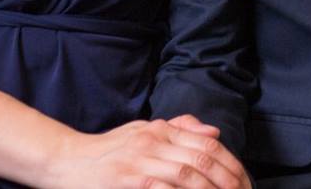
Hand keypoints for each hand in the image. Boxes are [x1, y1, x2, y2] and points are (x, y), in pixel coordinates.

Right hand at [50, 116, 249, 188]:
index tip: (244, 182)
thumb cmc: (107, 150)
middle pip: (201, 160)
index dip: (230, 164)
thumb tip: (214, 134)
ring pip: (186, 176)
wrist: (66, 161)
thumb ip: (178, 129)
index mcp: (160, 130)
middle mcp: (152, 142)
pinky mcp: (127, 182)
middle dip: (227, 180)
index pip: (206, 144)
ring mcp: (139, 163)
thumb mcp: (142, 131)